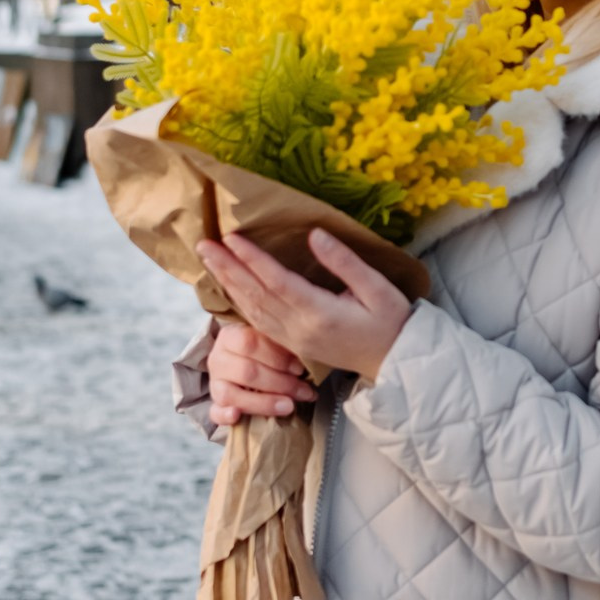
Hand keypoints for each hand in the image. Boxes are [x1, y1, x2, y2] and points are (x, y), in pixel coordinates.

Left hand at [196, 228, 412, 388]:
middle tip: (203, 244)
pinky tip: (229, 286)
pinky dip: (239, 302)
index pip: (276, 281)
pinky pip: (258, 322)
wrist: (396, 364)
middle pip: (255, 295)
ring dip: (228, 283)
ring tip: (209, 260)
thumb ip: (345, 262)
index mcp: (320, 313)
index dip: (251, 258)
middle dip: (227, 268)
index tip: (231, 237)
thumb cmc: (392, 322)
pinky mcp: (293, 345)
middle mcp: (300, 329)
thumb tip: (314, 234)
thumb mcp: (378, 288)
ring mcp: (293, 340)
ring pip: (252, 310)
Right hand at [207, 322, 314, 428]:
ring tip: (289, 406)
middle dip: (280, 383)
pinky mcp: (215, 405)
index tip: (300, 368)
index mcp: (231, 336)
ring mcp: (215, 383)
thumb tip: (307, 355)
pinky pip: (215, 412)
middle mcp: (218, 358)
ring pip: (230, 394)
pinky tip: (237, 416)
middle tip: (305, 391)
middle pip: (246, 371)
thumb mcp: (274, 342)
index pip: (249, 342)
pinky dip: (225, 416)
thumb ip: (283, 345)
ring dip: (263, 402)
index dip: (277, 356)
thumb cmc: (269, 352)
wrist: (250, 366)